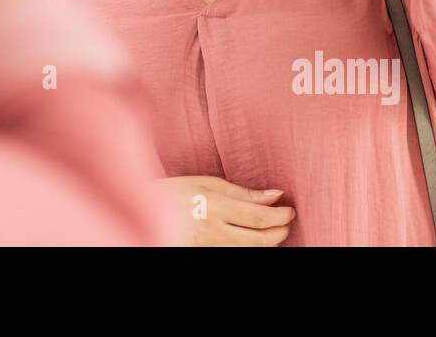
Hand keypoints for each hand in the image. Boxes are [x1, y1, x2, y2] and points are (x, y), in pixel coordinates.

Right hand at [155, 175, 294, 245]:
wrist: (145, 211)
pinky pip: (236, 253)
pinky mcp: (206, 253)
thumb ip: (243, 192)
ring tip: (273, 230)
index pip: (258, 216)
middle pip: (259, 239)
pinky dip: (251, 247)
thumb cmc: (176, 192)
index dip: (280, 216)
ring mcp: (209, 246)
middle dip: (280, 232)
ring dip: (268, 242)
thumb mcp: (207, 182)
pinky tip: (254, 238)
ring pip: (251, 250)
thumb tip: (276, 195)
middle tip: (286, 221)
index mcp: (214, 206)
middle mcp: (212, 230)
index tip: (290, 210)